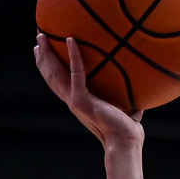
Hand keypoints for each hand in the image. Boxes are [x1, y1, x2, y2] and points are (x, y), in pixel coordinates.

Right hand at [32, 35, 144, 150]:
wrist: (125, 142)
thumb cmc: (127, 129)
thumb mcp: (125, 107)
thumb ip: (126, 95)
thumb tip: (141, 84)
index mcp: (78, 103)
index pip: (58, 83)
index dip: (48, 68)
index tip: (42, 54)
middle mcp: (72, 101)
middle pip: (51, 76)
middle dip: (43, 57)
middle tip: (38, 39)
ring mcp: (75, 101)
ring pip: (56, 73)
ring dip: (48, 53)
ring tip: (42, 36)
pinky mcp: (82, 100)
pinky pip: (76, 72)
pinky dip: (74, 55)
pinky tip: (71, 39)